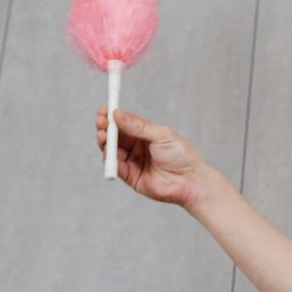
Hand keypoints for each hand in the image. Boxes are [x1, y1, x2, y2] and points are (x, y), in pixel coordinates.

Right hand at [95, 106, 211, 207]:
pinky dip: (110, 161)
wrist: (191, 181)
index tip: (103, 110)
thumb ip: (138, 126)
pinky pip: (116, 168)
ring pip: (112, 151)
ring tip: (103, 135)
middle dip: (105, 128)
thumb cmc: (181, 156)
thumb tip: (117, 114)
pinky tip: (109, 153)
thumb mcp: (161, 135)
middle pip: (115, 136)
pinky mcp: (131, 177)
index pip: (124, 123)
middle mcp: (137, 147)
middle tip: (101, 123)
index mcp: (145, 134)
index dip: (112, 117)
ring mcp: (133, 162)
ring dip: (105, 143)